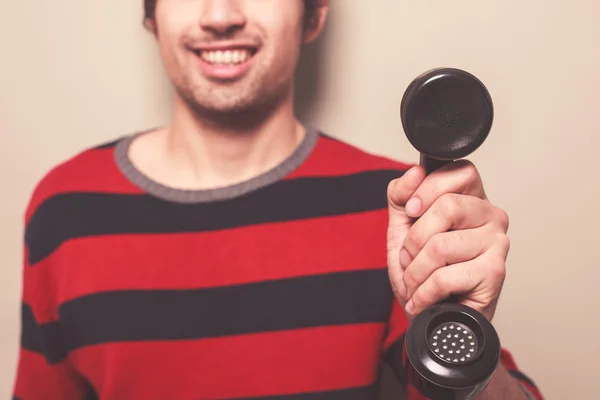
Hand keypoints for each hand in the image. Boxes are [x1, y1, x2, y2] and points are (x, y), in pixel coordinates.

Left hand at [386, 161, 509, 320]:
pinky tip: (423, 299)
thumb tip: (415, 172)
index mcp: (472, 198)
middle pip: (448, 206)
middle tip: (409, 258)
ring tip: (416, 282)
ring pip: (441, 245)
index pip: (460, 170)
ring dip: (415, 272)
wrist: (432, 316)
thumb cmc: (422, 270)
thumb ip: (401, 195)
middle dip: (414, 239)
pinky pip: (444, 276)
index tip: (411, 211)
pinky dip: (423, 293)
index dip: (427, 189)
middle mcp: (492, 216)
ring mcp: (497, 244)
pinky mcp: (495, 274)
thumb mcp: (402, 226)